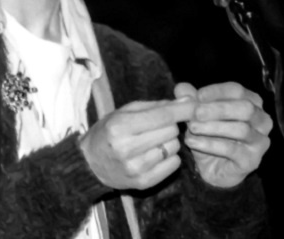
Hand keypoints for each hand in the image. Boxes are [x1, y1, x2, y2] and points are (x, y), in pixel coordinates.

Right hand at [79, 99, 195, 189]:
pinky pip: (173, 165)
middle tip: (155, 126)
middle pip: (170, 131)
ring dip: (168, 141)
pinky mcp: (142, 182)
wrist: (89, 164)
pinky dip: (169, 157)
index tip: (195, 104)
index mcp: (120, 127)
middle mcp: (127, 148)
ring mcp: (135, 168)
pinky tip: (155, 154)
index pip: (161, 116)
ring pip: (173, 147)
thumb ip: (155, 106)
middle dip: (168, 125)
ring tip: (152, 141)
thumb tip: (185, 100)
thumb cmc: (107, 132)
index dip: (181, 109)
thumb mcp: (123, 112)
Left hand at [175, 82, 272, 187]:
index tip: (197, 96)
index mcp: (252, 102)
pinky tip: (192, 142)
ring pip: (241, 129)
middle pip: (245, 108)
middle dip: (218, 109)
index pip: (237, 90)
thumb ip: (191, 100)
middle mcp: (262, 120)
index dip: (216, 91)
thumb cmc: (209, 136)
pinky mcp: (252, 160)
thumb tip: (181, 88)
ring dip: (213, 127)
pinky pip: (233, 150)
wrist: (211, 168)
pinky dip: (210, 144)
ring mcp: (260, 141)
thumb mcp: (197, 116)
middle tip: (196, 112)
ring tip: (191, 128)